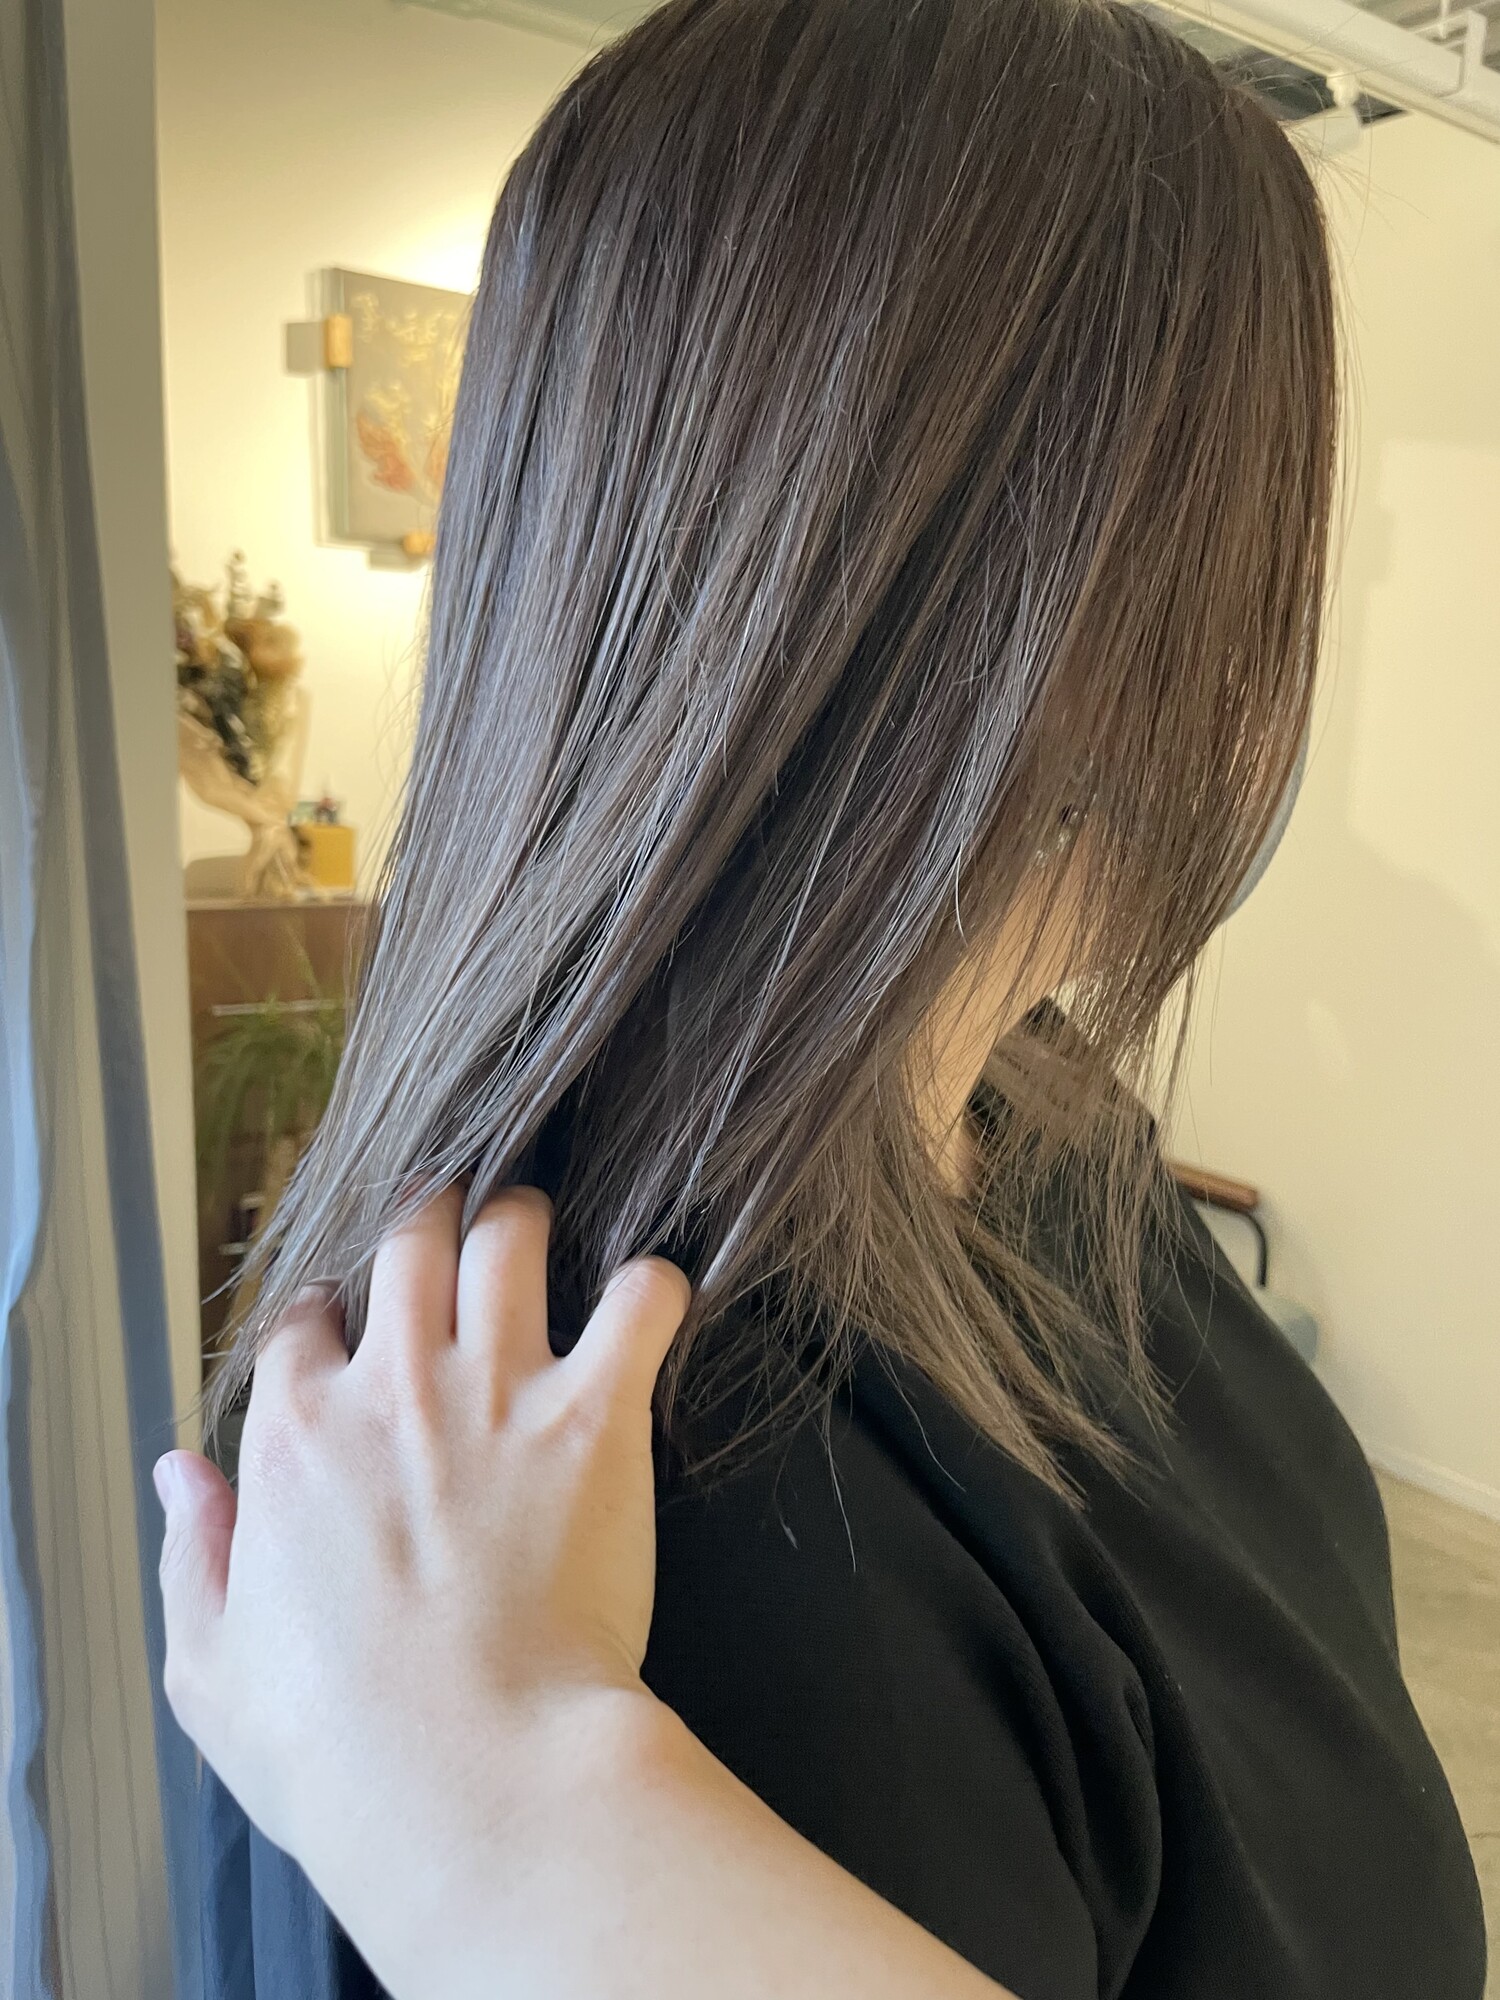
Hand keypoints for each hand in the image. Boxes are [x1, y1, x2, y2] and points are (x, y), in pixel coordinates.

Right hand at [155, 1186, 690, 1923]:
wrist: (472, 1776)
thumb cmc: (341, 1748)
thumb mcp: (211, 1668)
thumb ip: (195, 1554)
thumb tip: (181, 1476)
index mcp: (298, 1436)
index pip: (307, 1315)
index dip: (333, 1310)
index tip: (357, 1325)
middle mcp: (392, 1386)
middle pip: (409, 1237)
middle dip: (433, 1217)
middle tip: (458, 1228)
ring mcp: (496, 1389)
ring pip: (509, 1235)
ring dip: (526, 1225)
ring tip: (544, 1237)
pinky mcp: (594, 1415)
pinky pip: (638, 1300)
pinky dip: (652, 1287)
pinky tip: (651, 1300)